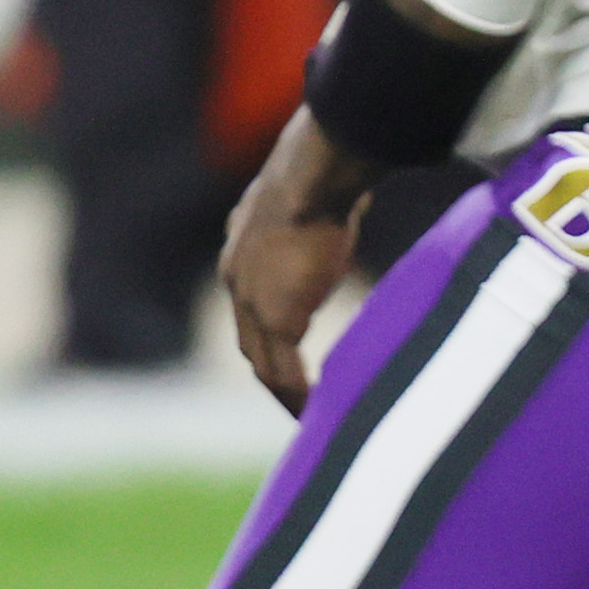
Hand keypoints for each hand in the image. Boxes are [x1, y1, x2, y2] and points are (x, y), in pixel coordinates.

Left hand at [220, 104, 377, 415]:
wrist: (314, 173)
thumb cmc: (325, 171)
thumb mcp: (313, 195)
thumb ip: (321, 213)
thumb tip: (351, 199)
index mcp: (243, 250)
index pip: (250, 305)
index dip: (269, 334)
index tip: (289, 355)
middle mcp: (238, 278)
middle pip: (250, 342)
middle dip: (272, 372)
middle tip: (297, 400)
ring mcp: (251, 301)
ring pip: (262, 363)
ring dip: (284, 393)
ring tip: (308, 416)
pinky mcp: (275, 317)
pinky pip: (283, 371)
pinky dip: (298, 395)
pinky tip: (316, 412)